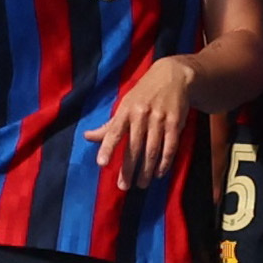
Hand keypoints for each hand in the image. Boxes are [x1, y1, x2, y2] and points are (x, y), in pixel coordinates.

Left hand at [83, 58, 194, 186]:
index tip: (102, 164)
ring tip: (141, 184)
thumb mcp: (125, 104)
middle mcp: (142, 115)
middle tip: (124, 186)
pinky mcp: (176, 123)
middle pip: (134, 146)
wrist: (173, 76)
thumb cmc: (143, 94)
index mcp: (126, 110)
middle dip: (129, 168)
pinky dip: (165, 162)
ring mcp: (160, 119)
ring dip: (147, 169)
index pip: (114, 132)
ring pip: (152, 150)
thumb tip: (87, 137)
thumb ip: (109, 125)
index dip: (107, 148)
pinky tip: (159, 173)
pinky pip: (170, 147)